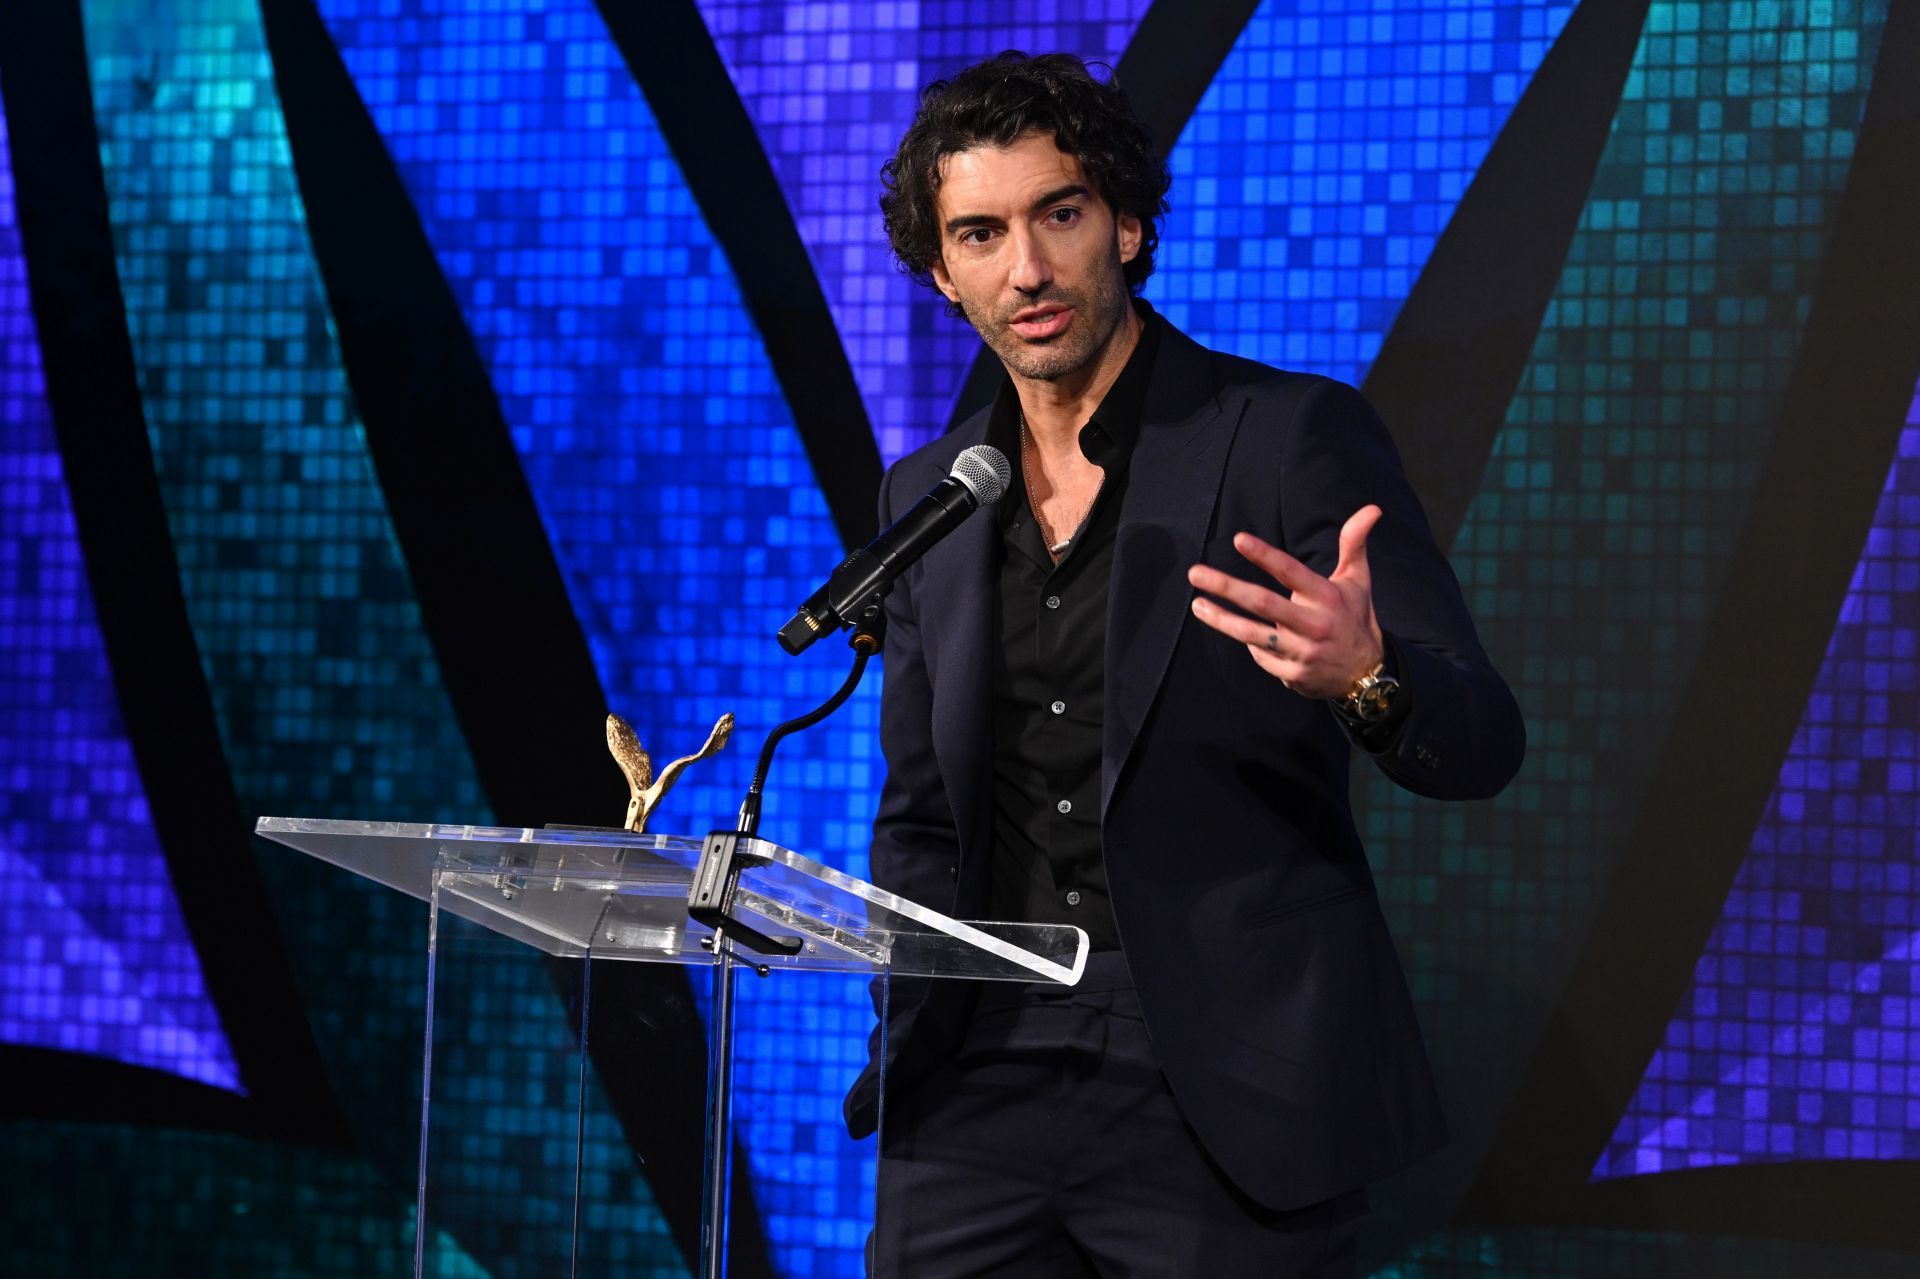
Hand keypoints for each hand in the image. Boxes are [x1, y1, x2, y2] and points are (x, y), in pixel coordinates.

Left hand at [1186, 505, 1384, 699]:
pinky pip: (1261, 657)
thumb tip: (1371, 508)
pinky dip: (1250, 644)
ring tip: (1197, 605)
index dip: (1264, 555)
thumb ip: (1354, 543)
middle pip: (1262, 603)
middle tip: (1195, 573)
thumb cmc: (1355, 618)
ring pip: (1253, 634)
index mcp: (1326, 597)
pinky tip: (1238, 632)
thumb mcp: (1358, 580)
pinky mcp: (1293, 674)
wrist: (1367, 675)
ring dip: (1221, 620)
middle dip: (1226, 586)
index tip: (1238, 539)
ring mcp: (1302, 652)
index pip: (1291, 572)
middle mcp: (1313, 624)